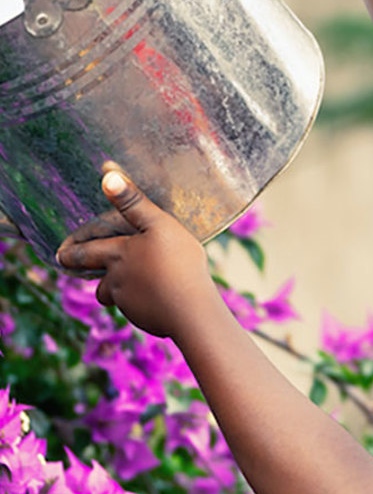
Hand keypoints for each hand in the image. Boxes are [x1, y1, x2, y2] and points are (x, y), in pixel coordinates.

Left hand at [56, 163, 218, 338]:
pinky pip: (138, 308)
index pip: (86, 252)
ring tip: (126, 285)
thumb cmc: (178, 263)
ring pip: (115, 295)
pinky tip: (160, 297)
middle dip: (86, 274)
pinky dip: (143, 302)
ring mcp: (129, 303)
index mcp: (117, 254)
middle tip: (76, 270)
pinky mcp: (145, 318)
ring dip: (115, 291)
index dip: (72, 252)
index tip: (60, 255)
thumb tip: (107, 175)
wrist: (190, 311)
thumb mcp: (160, 225)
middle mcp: (116, 280)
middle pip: (97, 279)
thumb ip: (134, 202)